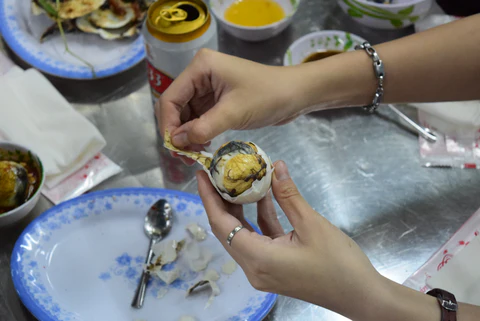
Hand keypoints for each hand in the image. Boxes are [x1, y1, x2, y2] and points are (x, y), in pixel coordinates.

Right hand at [157, 49, 304, 163]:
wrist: (296, 94)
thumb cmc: (267, 96)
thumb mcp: (233, 113)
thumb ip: (202, 128)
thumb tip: (176, 142)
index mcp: (200, 68)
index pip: (170, 98)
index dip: (168, 125)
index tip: (174, 148)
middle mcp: (200, 75)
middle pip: (177, 107)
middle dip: (178, 132)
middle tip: (184, 157)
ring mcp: (209, 87)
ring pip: (187, 115)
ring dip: (188, 135)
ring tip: (195, 156)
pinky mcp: (218, 99)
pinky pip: (200, 118)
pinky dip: (199, 133)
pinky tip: (203, 147)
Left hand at [196, 160, 384, 318]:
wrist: (360, 296)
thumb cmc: (338, 263)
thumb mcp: (312, 224)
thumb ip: (289, 195)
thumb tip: (275, 166)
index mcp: (258, 259)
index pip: (221, 225)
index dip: (209, 198)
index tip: (202, 174)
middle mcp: (254, 267)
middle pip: (227, 230)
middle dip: (221, 200)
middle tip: (218, 172)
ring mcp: (263, 270)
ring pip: (242, 234)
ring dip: (241, 208)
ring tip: (238, 179)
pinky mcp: (275, 267)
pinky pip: (259, 239)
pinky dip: (260, 218)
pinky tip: (265, 195)